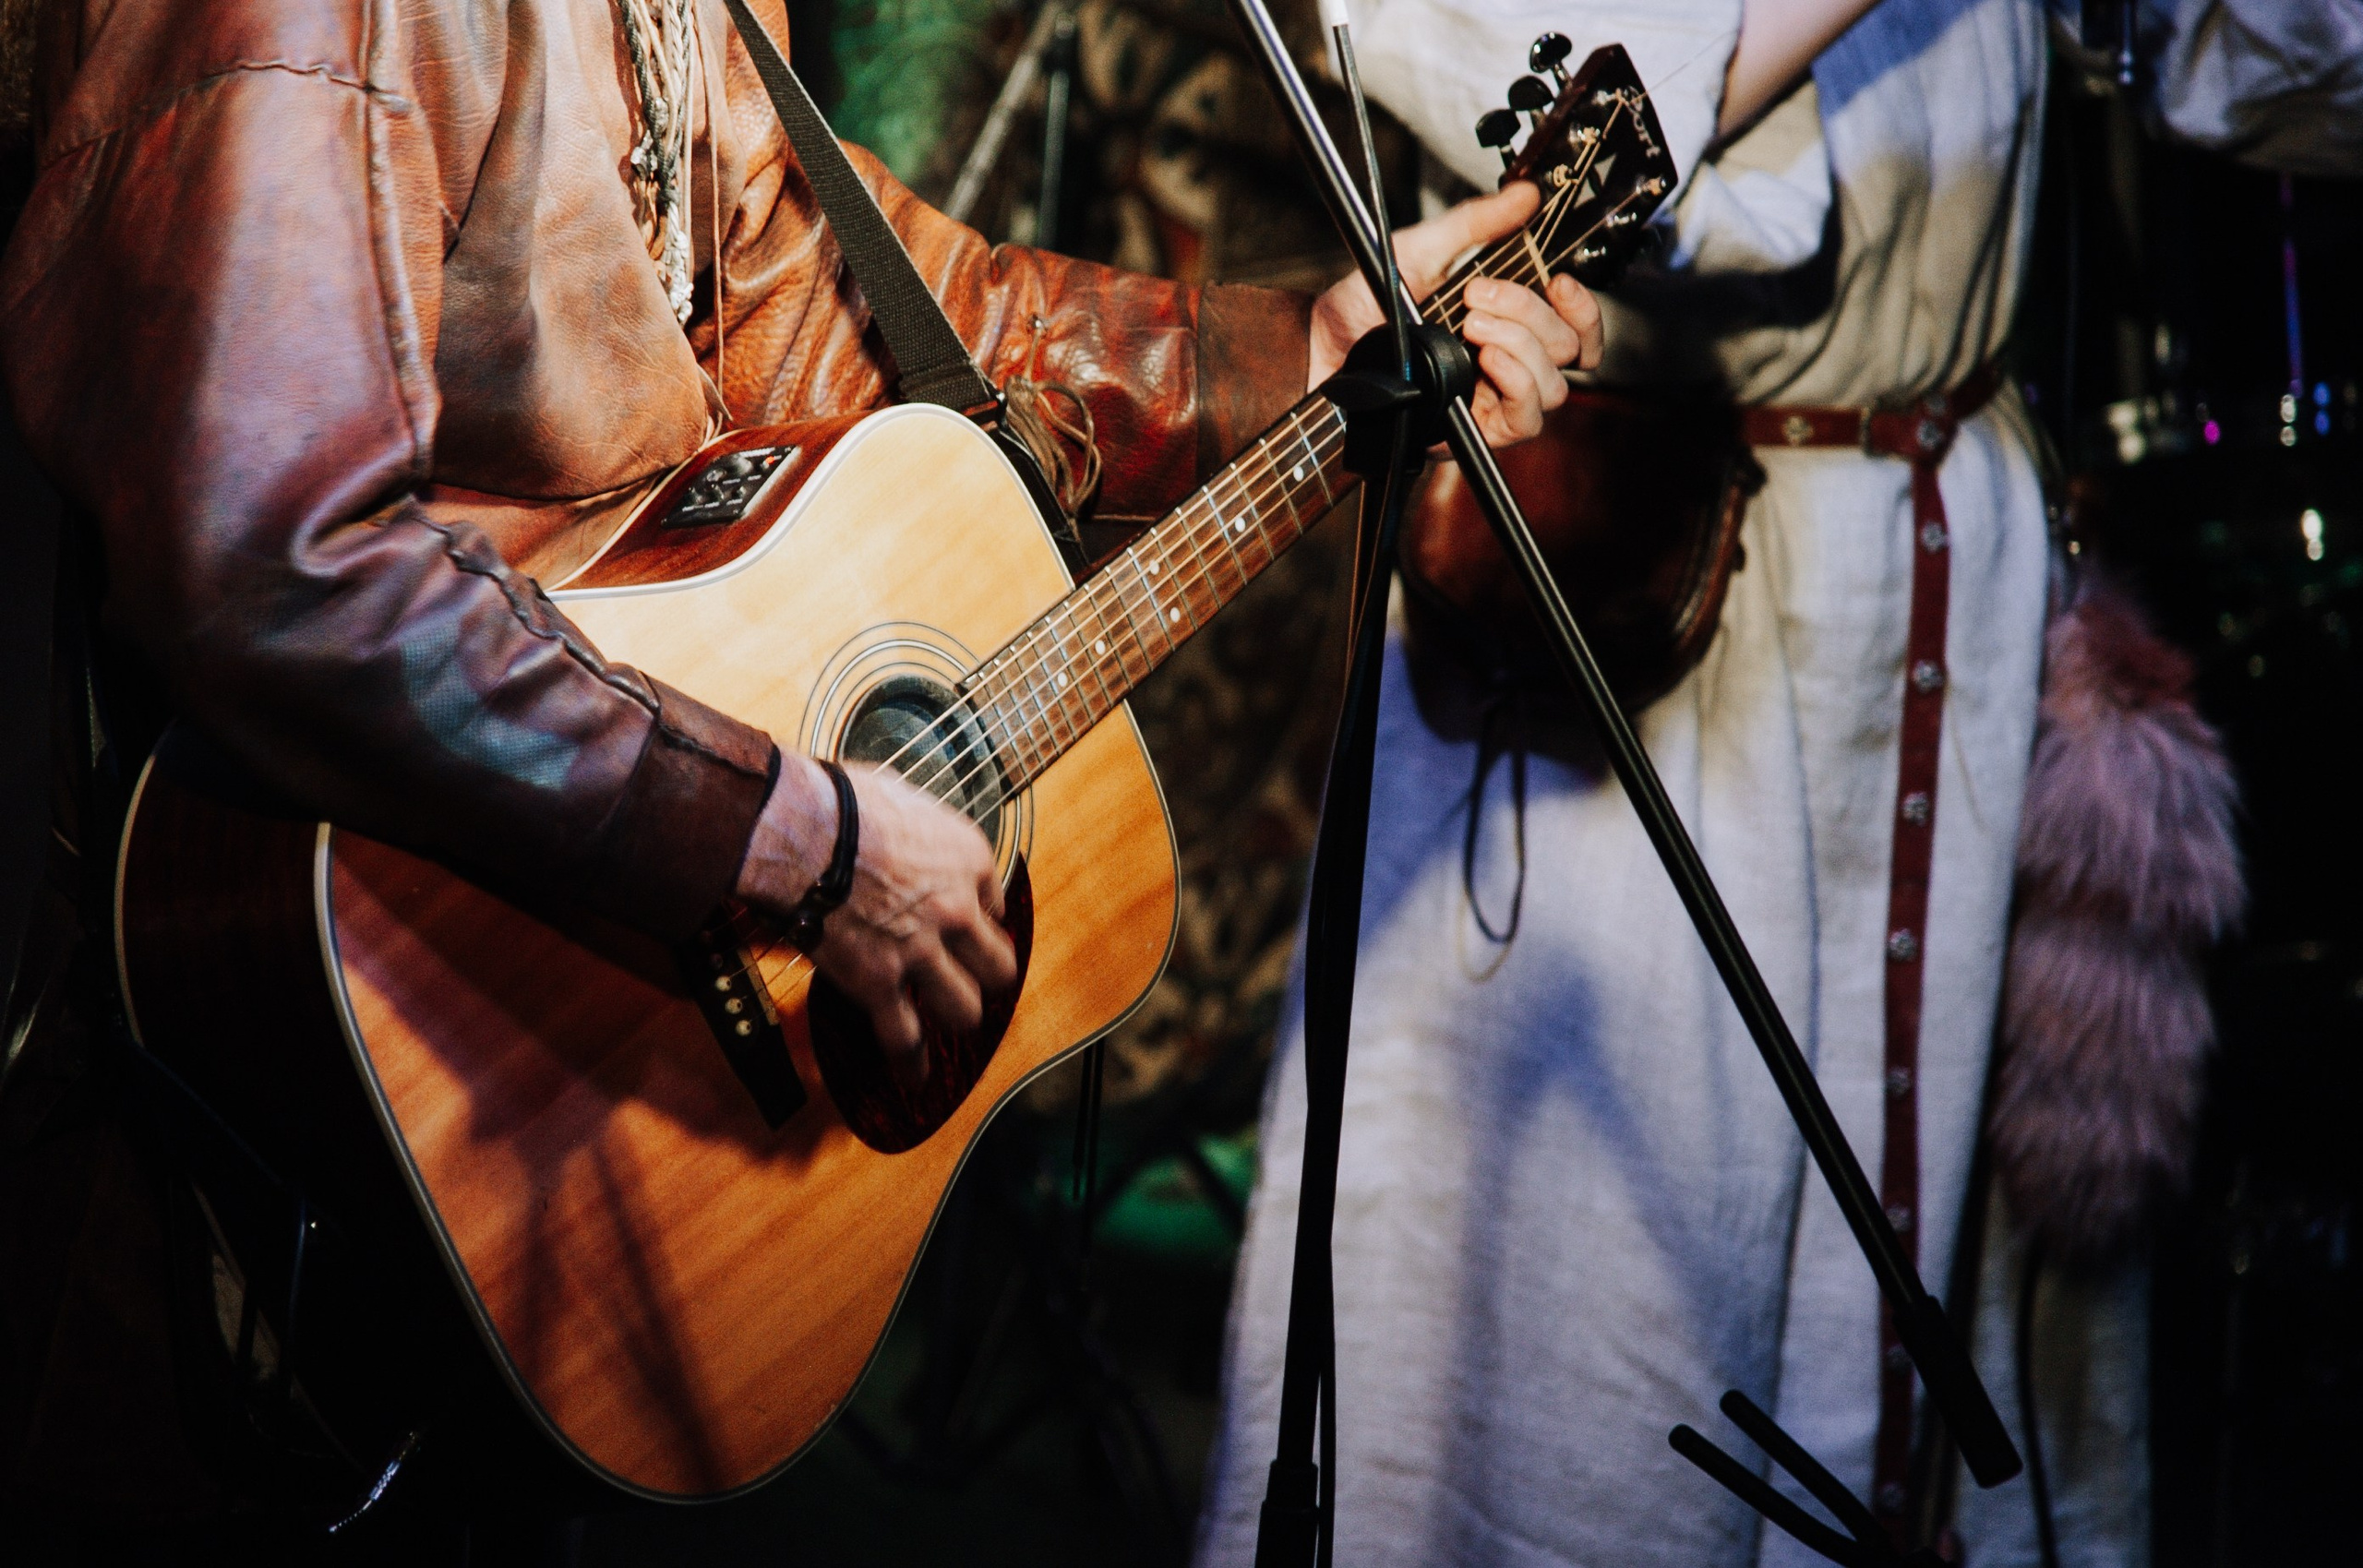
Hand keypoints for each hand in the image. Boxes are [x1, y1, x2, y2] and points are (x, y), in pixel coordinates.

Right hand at [736, 756, 1017, 1073]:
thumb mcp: (904, 797)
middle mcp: (958, 910)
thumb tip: (900, 821)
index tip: (967, 921)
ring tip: (944, 1020)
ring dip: (955, 1016)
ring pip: (964, 1009)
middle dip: (987, 976)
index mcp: (969, 859)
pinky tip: (914, 1076)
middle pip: (998, 966)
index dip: (980, 915)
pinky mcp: (880, 985)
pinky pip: (904, 1039)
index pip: (996, 902)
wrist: (803, 829)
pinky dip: (910, 1063)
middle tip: (974, 979)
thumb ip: (917, 824)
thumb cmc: (842, 802)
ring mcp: (921, 953)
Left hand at [1307, 181, 1603, 446]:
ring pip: (1552, 386)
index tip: (1558, 281)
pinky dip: (1515, 383)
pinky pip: (1525, 419)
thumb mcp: (1421, 250)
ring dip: (1520, 347)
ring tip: (1470, 325)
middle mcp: (1508, 360)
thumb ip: (1476, 224)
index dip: (1583, 308)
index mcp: (1508, 320)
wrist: (1321, 347)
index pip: (1576, 327)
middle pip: (1566, 349)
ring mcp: (1494, 397)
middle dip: (1529, 314)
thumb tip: (1525, 195)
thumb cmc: (1365, 304)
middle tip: (1475, 295)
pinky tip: (1485, 359)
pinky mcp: (1477, 430)